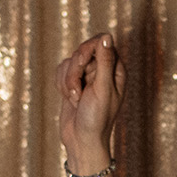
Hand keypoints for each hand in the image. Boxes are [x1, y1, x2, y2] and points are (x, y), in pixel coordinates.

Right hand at [57, 33, 122, 171]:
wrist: (82, 141)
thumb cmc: (97, 119)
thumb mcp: (102, 89)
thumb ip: (105, 61)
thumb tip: (107, 35)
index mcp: (116, 69)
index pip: (100, 42)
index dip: (87, 50)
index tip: (82, 62)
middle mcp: (103, 70)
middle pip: (82, 50)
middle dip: (75, 71)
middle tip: (78, 92)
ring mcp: (87, 76)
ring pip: (69, 62)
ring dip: (68, 82)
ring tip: (76, 101)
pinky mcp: (73, 82)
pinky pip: (61, 71)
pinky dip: (61, 85)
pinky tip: (70, 100)